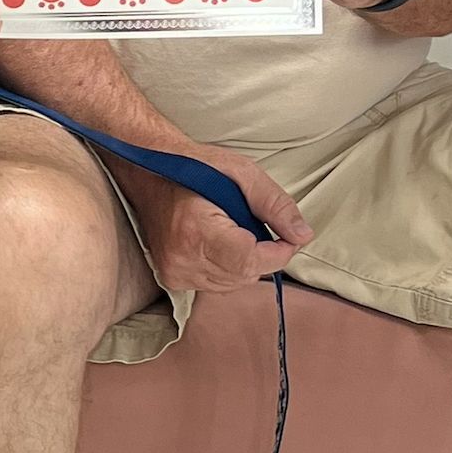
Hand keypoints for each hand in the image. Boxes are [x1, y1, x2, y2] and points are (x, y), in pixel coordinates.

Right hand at [118, 143, 311, 294]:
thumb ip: (275, 204)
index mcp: (197, 230)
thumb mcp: (242, 172)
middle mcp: (182, 258)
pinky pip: (216, 285)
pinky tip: (220, 245)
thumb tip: (302, 235)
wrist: (150, 174)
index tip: (287, 236)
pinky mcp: (172, 278)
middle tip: (258, 226)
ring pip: (233, 283)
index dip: (278, 252)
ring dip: (245, 262)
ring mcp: (175, 272)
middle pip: (245, 275)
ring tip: (235, 232)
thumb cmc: (196, 167)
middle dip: (263, 255)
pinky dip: (228, 268)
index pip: (250, 260)